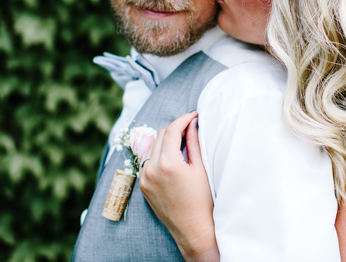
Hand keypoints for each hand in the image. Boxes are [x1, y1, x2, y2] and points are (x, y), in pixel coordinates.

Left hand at [139, 112, 219, 261]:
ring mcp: (144, 179)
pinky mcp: (143, 186)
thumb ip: (194, 142)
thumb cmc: (202, 200)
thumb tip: (192, 123)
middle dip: (175, 128)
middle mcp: (151, 170)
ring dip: (165, 140)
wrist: (193, 229)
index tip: (194, 115)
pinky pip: (147, 161)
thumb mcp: (200, 168)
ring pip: (151, 147)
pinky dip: (158, 154)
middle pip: (160, 136)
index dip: (183, 119)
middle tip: (190, 127)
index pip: (171, 131)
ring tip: (182, 140)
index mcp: (167, 164)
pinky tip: (171, 156)